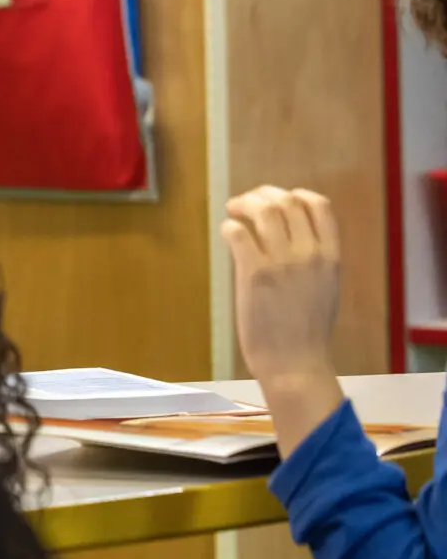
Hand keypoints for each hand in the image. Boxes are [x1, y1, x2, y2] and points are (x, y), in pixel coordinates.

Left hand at [223, 185, 345, 447]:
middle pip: (287, 202)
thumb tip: (287, 236)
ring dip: (244, 204)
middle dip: (263, 195)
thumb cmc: (306, 332)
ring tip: (233, 210)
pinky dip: (230, 226)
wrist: (295, 363)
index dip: (296, 194)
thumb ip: (312, 260)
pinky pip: (238, 232)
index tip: (281, 197)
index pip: (320, 206)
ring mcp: (283, 262)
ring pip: (263, 210)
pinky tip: (228, 233)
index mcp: (331, 257)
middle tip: (246, 203)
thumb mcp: (324, 288)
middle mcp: (310, 254)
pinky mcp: (255, 273)